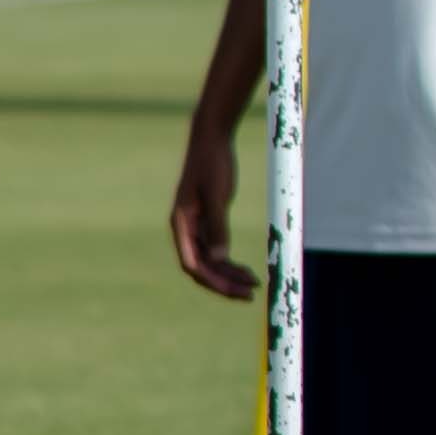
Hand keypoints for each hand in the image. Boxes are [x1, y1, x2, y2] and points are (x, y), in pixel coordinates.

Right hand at [168, 131, 255, 305]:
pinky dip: (231, 263)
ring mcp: (197, 228)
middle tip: (251, 294)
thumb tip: (218, 259)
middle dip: (224, 284)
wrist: (211, 139)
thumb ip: (217, 226)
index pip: (192, 264)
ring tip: (254, 285)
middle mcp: (186, 230)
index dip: (213, 281)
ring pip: (210, 262)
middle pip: (201, 268)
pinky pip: (217, 251)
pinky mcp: (209, 222)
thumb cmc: (211, 163)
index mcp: (181, 224)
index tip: (237, 289)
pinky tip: (247, 270)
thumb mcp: (216, 194)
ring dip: (230, 276)